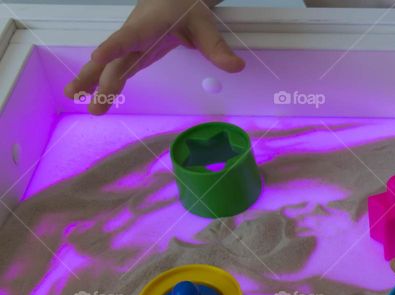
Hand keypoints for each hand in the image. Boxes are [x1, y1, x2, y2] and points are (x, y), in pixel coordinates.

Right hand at [64, 0, 243, 114]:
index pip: (128, 37)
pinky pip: (116, 69)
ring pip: (108, 65)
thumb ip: (217, 48)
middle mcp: (133, 37)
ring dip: (91, 82)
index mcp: (148, 26)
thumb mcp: (204, 25)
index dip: (113, 48)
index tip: (98, 58)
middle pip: (113, 60)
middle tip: (87, 102)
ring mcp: (131, 47)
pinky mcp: (133, 55)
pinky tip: (92, 97)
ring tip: (74, 98)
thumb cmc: (185, 7)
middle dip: (99, 80)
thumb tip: (236, 67)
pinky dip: (102, 83)